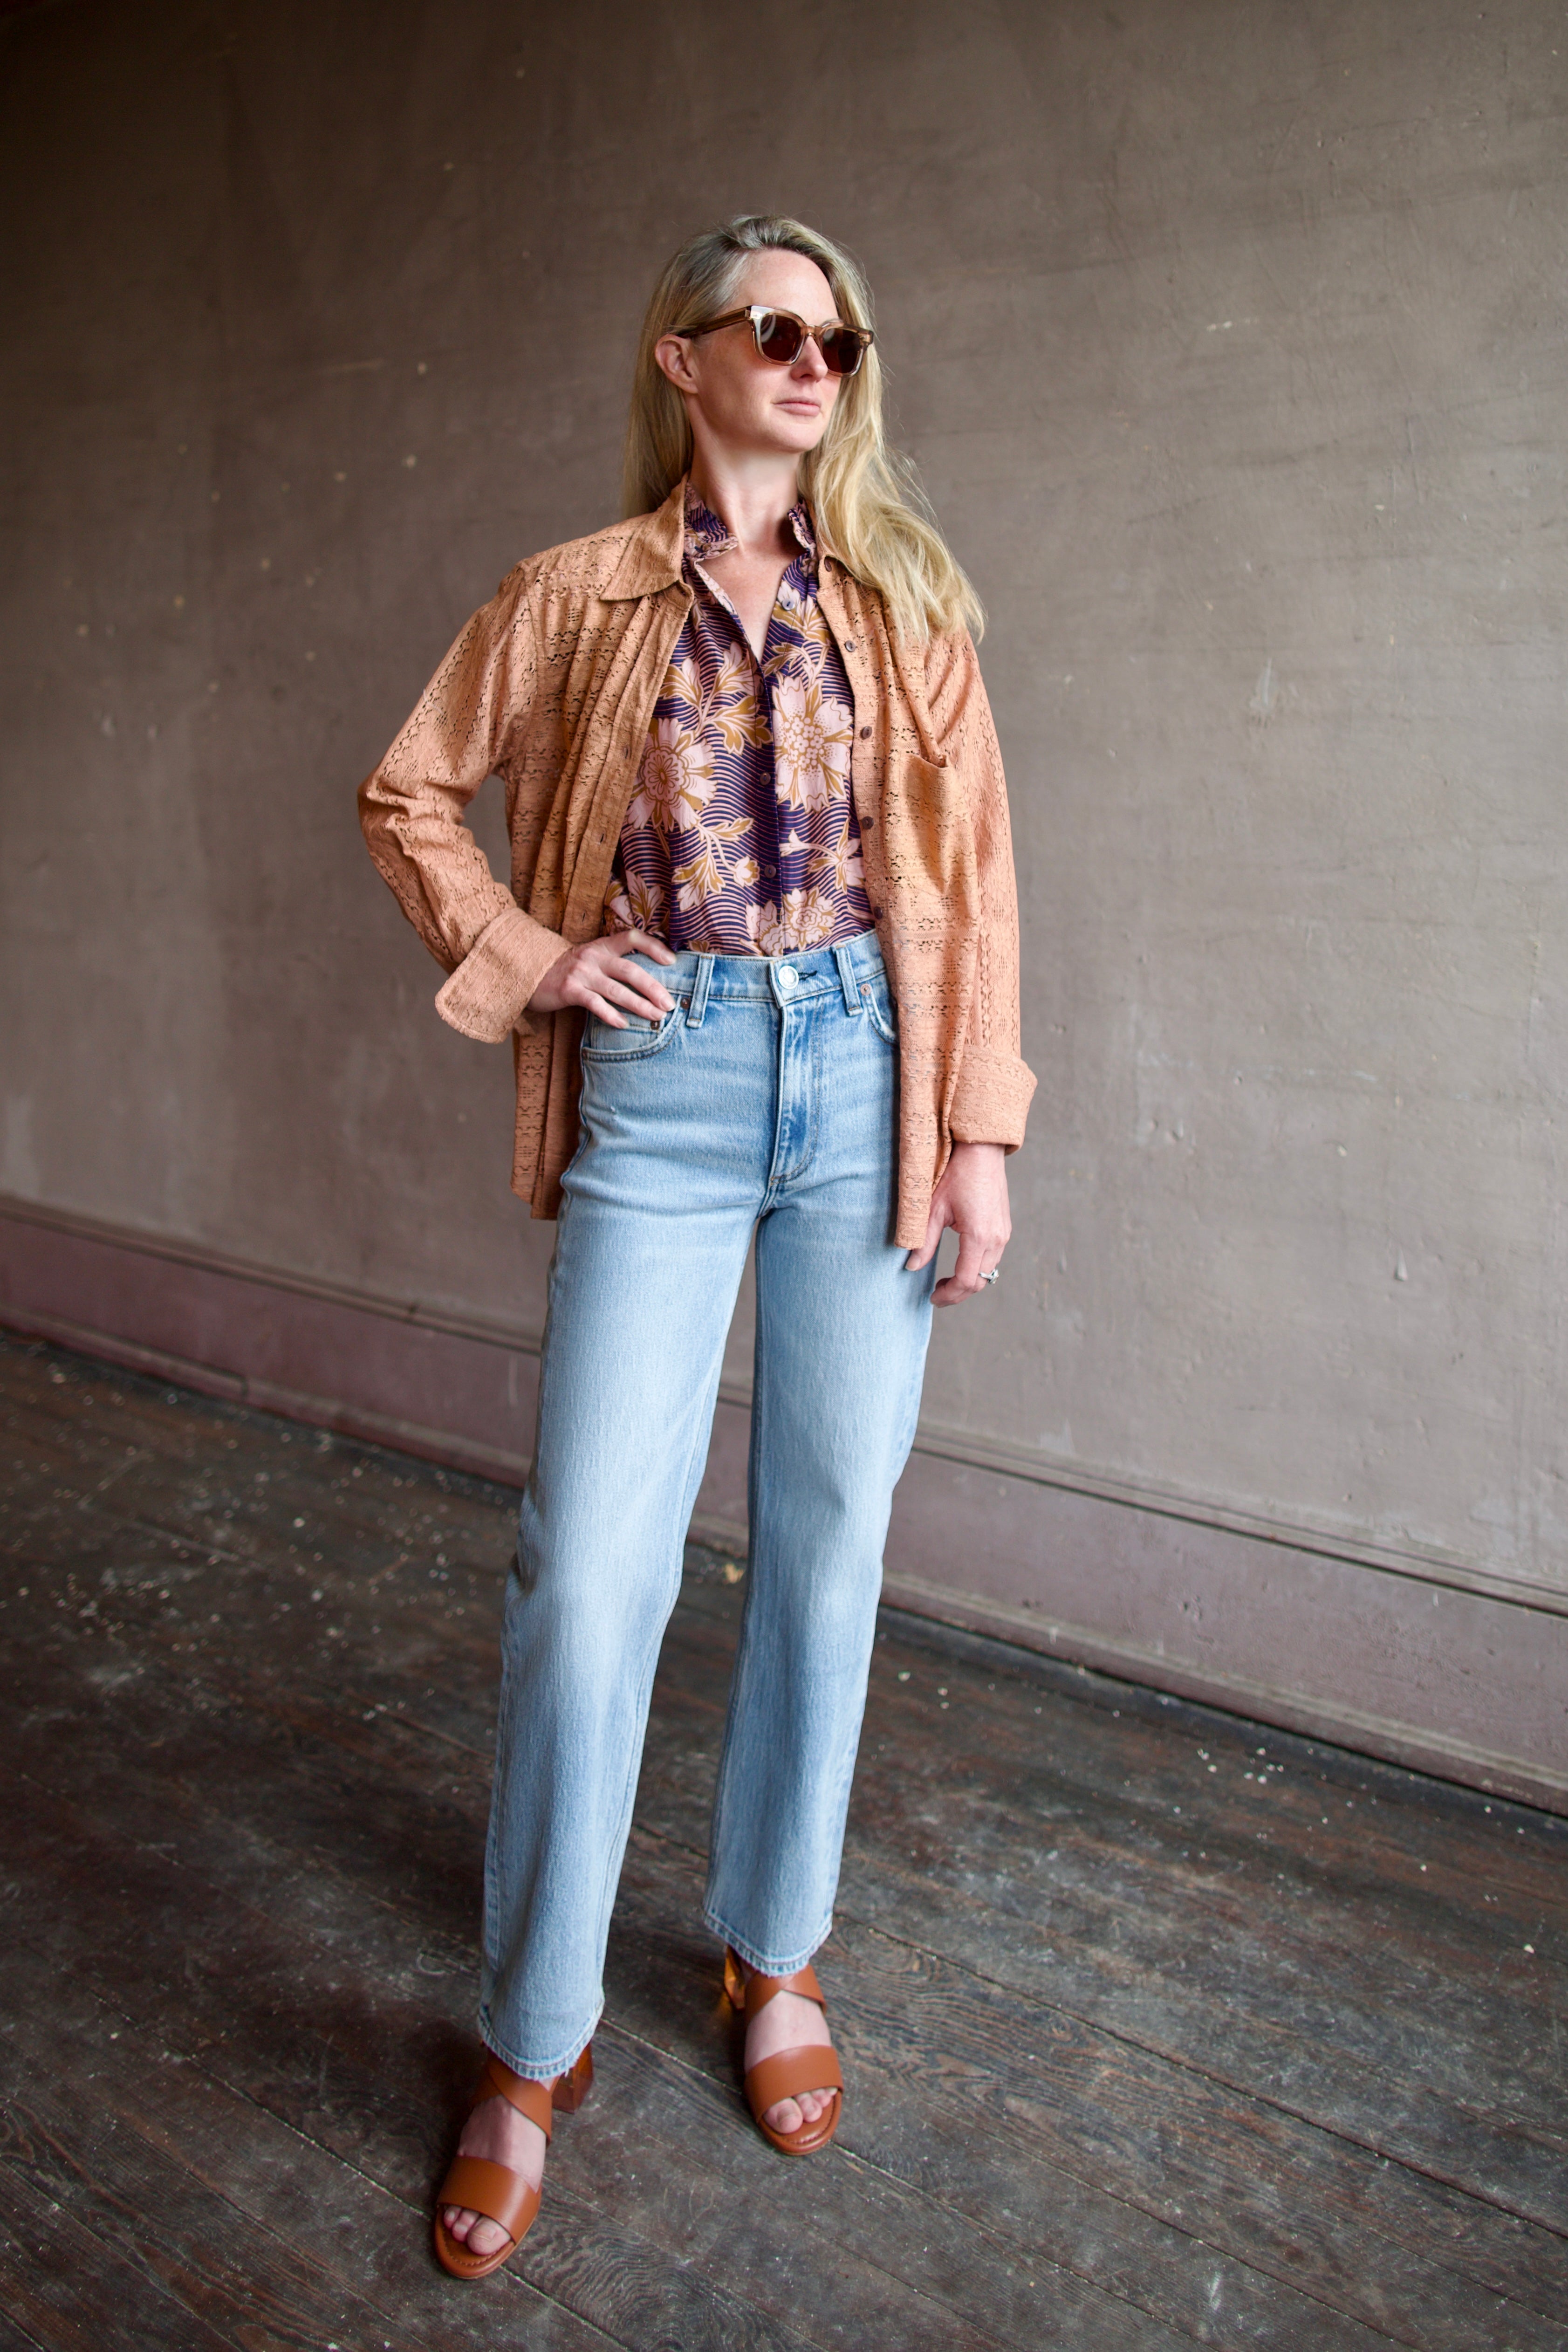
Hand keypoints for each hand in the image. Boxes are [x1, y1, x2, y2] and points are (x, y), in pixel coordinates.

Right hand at [527, 928, 676, 1025]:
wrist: (530, 973)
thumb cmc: (569, 970)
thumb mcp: (591, 959)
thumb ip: (613, 964)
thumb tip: (648, 983)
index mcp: (602, 946)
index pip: (631, 938)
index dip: (653, 947)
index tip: (671, 961)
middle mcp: (593, 956)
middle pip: (629, 970)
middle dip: (653, 988)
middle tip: (669, 1004)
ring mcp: (581, 973)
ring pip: (615, 989)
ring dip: (638, 1004)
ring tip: (655, 1016)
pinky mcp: (569, 990)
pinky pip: (594, 1003)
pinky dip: (610, 1014)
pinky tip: (623, 1024)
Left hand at [905, 1141, 1010, 1306]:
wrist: (981, 1149)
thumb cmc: (956, 1173)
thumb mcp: (932, 1207)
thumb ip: (923, 1241)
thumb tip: (911, 1266)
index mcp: (979, 1236)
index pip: (966, 1281)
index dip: (949, 1295)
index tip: (933, 1297)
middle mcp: (997, 1238)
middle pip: (980, 1281)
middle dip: (958, 1293)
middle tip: (936, 1294)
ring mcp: (1003, 1233)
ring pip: (988, 1271)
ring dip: (968, 1281)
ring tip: (945, 1281)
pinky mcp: (1004, 1227)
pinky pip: (993, 1258)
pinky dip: (976, 1267)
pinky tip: (960, 1262)